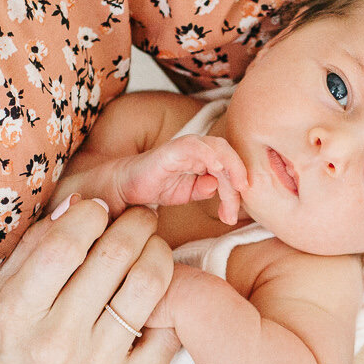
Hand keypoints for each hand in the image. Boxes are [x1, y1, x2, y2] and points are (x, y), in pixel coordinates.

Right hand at [0, 198, 182, 363]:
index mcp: (16, 315)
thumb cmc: (4, 363)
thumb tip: (77, 207)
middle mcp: (56, 343)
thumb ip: (31, 254)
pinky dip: (170, 304)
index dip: (92, 212)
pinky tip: (159, 297)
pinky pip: (168, 331)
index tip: (99, 209)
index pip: (66, 242)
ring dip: (158, 253)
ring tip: (152, 249)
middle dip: (135, 222)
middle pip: (115, 255)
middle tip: (139, 219)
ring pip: (149, 286)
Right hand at [114, 134, 248, 224]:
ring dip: (231, 167)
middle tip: (233, 211)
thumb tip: (216, 186)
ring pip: (218, 149)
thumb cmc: (157, 186)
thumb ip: (205, 190)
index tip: (231, 216)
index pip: (230, 168)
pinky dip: (210, 154)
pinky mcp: (173, 149)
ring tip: (237, 187)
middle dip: (237, 182)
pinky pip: (196, 146)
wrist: (126, 186)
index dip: (236, 190)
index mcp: (205, 159)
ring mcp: (186, 147)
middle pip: (229, 158)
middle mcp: (199, 149)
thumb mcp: (188, 194)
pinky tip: (217, 168)